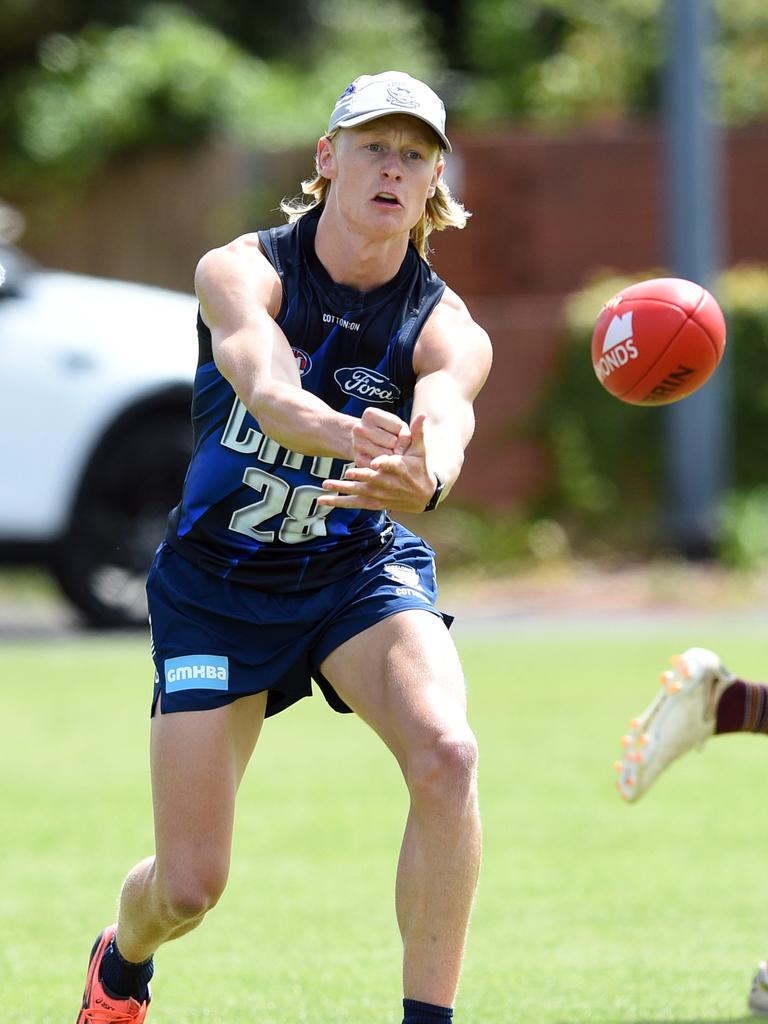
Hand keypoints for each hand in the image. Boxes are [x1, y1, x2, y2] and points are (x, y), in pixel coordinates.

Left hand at [318, 413, 435, 512]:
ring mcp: (380, 495)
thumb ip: (417, 432)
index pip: (392, 466)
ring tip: (326, 484)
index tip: (375, 462)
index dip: (384, 464)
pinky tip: (323, 500)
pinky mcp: (374, 503)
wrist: (423, 496)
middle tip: (346, 472)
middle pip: (373, 480)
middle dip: (360, 476)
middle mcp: (389, 483)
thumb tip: (423, 414)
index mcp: (401, 469)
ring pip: (360, 492)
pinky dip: (339, 502)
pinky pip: (354, 503)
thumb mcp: (420, 451)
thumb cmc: (420, 469)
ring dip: (343, 489)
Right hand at [352, 407, 410, 467]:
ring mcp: (357, 444)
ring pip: (386, 455)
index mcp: (370, 414)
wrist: (363, 441)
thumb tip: (399, 452)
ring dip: (390, 455)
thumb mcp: (397, 425)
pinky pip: (380, 465)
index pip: (398, 427)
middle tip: (389, 443)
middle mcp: (359, 428)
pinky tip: (379, 458)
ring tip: (384, 450)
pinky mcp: (358, 460)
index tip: (394, 431)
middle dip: (396, 445)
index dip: (401, 432)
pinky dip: (383, 463)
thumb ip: (405, 434)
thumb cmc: (385, 431)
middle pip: (392, 442)